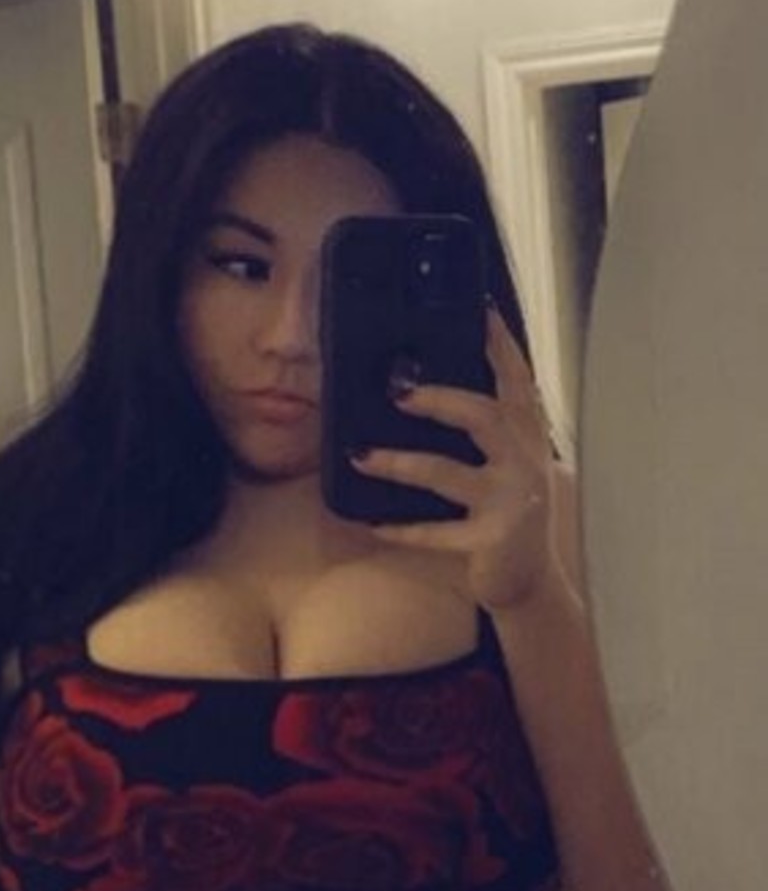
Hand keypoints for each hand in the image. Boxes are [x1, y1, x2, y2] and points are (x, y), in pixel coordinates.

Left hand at [351, 309, 558, 613]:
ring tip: (359, 456)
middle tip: (396, 391)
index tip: (478, 308)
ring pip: (447, 473)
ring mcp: (509, 501)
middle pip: (483, 415)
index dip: (499, 343)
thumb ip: (488, 426)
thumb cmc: (509, 511)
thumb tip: (426, 384)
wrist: (531, 582)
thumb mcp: (509, 461)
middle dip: (439, 399)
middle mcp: (524, 461)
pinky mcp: (490, 540)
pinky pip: (437, 532)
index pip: (517, 378)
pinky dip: (403, 529)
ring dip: (399, 463)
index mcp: (528, 434)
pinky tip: (373, 525)